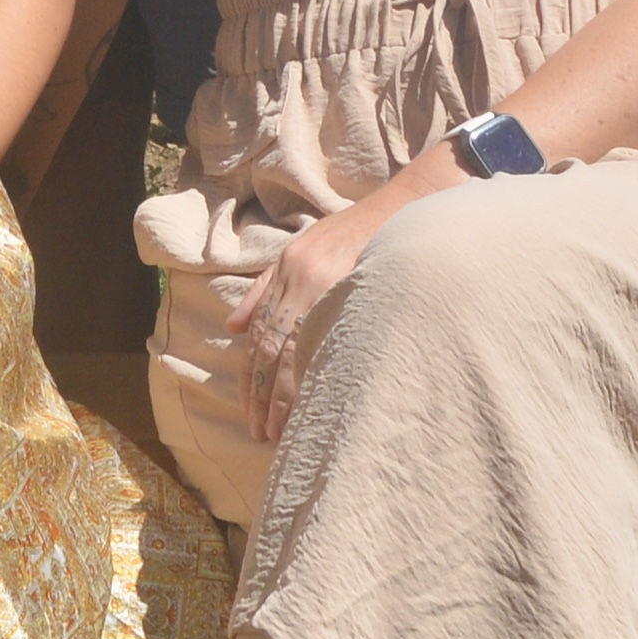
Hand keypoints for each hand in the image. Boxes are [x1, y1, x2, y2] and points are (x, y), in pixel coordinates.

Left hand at [224, 188, 401, 443]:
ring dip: (285, 395)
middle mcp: (301, 276)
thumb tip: (232, 328)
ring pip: (296, 351)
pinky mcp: (358, 290)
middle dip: (263, 394)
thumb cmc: (357, 230)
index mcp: (287, 269)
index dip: (251, 375)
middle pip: (273, 348)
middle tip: (260, 432)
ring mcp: (330, 284)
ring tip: (280, 430)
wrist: (405, 206)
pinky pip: (331, 340)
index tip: (249, 410)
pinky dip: (318, 373)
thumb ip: (265, 288)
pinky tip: (314, 402)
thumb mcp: (303, 249)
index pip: (261, 334)